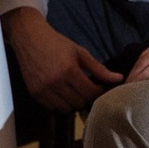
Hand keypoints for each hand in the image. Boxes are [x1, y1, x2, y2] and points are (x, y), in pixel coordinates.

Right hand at [6, 7, 122, 111]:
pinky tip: (61, 93)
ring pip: (66, 109)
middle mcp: (55, 83)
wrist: (29, 38)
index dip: (98, 91)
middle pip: (79, 103)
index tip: (98, 86)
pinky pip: (52, 108)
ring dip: (73, 102)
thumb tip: (118, 79)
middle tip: (86, 88)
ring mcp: (43, 90)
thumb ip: (99, 68)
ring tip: (73, 91)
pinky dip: (59, 104)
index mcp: (69, 70)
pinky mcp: (34, 93)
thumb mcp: (80, 52)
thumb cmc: (56, 43)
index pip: (90, 93)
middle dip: (85, 97)